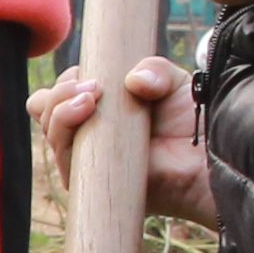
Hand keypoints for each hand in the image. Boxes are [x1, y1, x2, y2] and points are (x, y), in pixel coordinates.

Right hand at [34, 55, 216, 226]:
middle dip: (60, 93)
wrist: (209, 160)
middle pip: (44, 111)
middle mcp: (87, 136)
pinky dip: (66, 131)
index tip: (91, 74)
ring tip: (90, 97)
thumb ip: (152, 68)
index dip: (66, 81)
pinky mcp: (91, 184)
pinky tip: (86, 112)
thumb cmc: (192, 124)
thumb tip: (133, 80)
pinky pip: (65, 161)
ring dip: (61, 109)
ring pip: (51, 132)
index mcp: (98, 111)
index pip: (58, 94)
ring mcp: (87, 160)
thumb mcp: (171, 81)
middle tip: (92, 86)